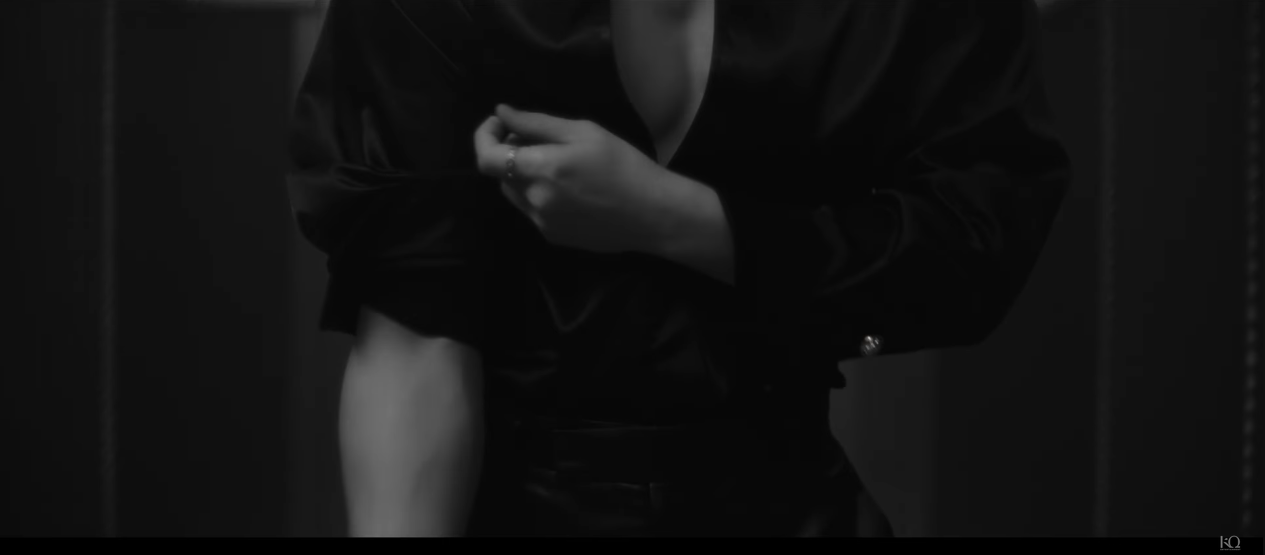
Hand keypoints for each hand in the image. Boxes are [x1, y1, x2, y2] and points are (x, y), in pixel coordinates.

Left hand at [472, 104, 673, 254]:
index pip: (486, 159)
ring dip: (522, 175)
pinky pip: (532, 211)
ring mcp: (542, 223)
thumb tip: (501, 113)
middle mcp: (535, 200)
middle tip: (537, 139)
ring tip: (555, 164)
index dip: (484, 137)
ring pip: (514, 194)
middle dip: (509, 153)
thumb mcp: (583, 132)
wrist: (653, 214)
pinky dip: (538, 195)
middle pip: (500, 175)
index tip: (499, 124)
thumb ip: (536, 123)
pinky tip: (570, 189)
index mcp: (542, 169)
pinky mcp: (553, 237)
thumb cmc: (624, 164)